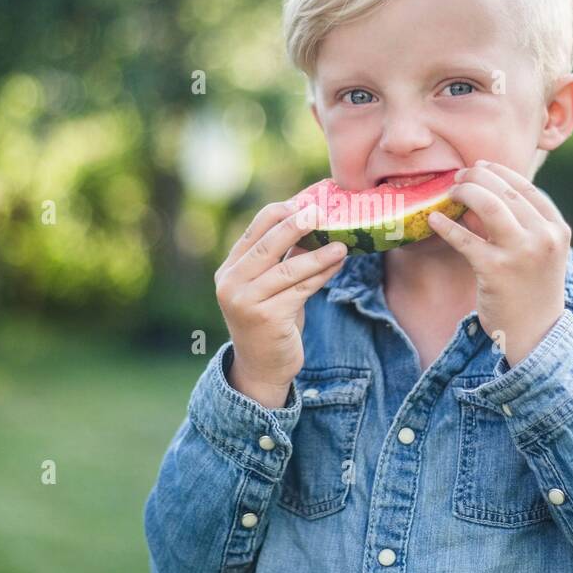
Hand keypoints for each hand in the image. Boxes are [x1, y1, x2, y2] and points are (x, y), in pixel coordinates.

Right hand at [214, 200, 347, 406]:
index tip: (305, 203)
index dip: (280, 213)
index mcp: (229, 269)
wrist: (260, 368)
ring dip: (318, 253)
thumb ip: (283, 260)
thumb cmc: (269, 321)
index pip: (254, 230)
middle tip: (321, 212)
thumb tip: (313, 224)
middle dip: (297, 225)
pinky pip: (301, 289)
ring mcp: (246, 301)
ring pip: (288, 269)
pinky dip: (322, 274)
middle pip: (268, 245)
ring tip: (342, 242)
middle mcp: (231, 283)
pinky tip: (338, 263)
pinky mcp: (268, 318)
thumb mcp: (270, 287)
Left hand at [426, 159, 571, 366]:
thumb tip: (478, 193)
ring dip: (464, 192)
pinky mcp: (495, 270)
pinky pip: (465, 239)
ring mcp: (521, 253)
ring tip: (449, 193)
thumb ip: (519, 224)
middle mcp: (543, 237)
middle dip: (476, 178)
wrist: (536, 334)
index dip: (499, 172)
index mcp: (557, 229)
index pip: (526, 187)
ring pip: (489, 205)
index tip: (479, 167)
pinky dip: (446, 226)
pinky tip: (433, 219)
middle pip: (505, 190)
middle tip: (458, 178)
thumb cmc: (532, 290)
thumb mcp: (539, 252)